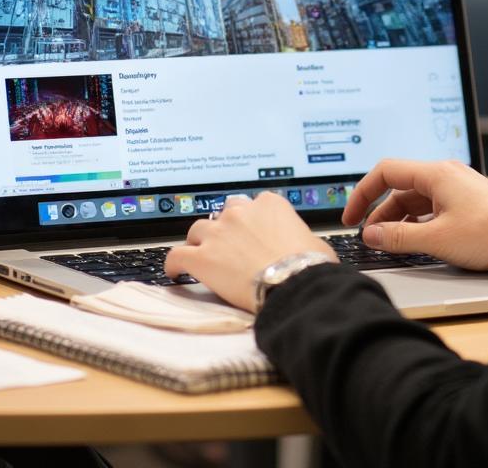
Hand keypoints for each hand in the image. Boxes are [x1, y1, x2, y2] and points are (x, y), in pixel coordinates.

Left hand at [164, 193, 336, 310]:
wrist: (293, 283)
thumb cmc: (308, 265)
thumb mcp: (313, 241)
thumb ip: (299, 235)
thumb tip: (304, 246)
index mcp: (269, 204)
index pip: (254, 204)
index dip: (253, 221)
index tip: (253, 234)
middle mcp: (240, 212)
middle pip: (224, 212)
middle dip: (226, 227)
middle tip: (230, 245)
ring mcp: (219, 233)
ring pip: (197, 230)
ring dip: (199, 241)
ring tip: (202, 255)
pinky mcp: (202, 257)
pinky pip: (177, 255)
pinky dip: (174, 263)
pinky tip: (176, 272)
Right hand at [342, 160, 487, 273]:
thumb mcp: (436, 239)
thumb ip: (398, 237)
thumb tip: (371, 235)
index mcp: (436, 173)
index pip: (386, 172)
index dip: (362, 193)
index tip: (351, 216)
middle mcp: (446, 174)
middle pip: (400, 187)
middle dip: (380, 212)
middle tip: (368, 237)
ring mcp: (457, 187)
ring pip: (416, 199)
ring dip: (399, 219)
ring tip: (389, 243)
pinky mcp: (467, 201)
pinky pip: (432, 206)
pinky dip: (418, 221)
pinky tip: (416, 241)